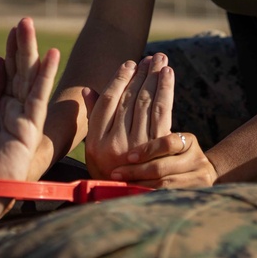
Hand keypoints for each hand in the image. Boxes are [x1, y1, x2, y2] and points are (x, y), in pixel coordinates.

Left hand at [0, 17, 58, 224]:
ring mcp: (23, 119)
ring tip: (28, 25)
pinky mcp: (29, 129)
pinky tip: (50, 55)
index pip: (8, 74)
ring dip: (30, 51)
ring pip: (29, 79)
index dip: (10, 51)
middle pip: (20, 72)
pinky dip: (44, 76)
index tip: (12, 29)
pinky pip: (37, 97)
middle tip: (23, 20)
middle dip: (21, 45)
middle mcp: (14, 111)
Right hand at [83, 53, 172, 179]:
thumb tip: (87, 89)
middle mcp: (115, 142)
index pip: (108, 101)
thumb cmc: (111, 171)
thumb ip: (93, 117)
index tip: (129, 64)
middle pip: (130, 99)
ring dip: (155, 78)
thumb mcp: (95, 150)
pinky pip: (162, 112)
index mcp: (96, 142)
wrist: (133, 199)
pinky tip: (168, 75)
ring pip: (147, 102)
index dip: (119, 79)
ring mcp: (137, 145)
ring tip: (161, 60)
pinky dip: (166, 90)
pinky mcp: (158, 147)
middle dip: (142, 74)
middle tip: (151, 57)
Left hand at [111, 131, 218, 188]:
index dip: (147, 150)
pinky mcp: (197, 195)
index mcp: (189, 141)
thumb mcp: (168, 146)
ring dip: (139, 185)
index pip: (168, 143)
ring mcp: (199, 179)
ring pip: (164, 185)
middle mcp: (197, 160)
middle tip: (116, 173)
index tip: (129, 156)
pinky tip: (135, 195)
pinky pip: (167, 197)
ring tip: (121, 185)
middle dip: (137, 171)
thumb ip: (151, 141)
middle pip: (163, 166)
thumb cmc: (174, 157)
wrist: (201, 174)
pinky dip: (149, 195)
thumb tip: (123, 142)